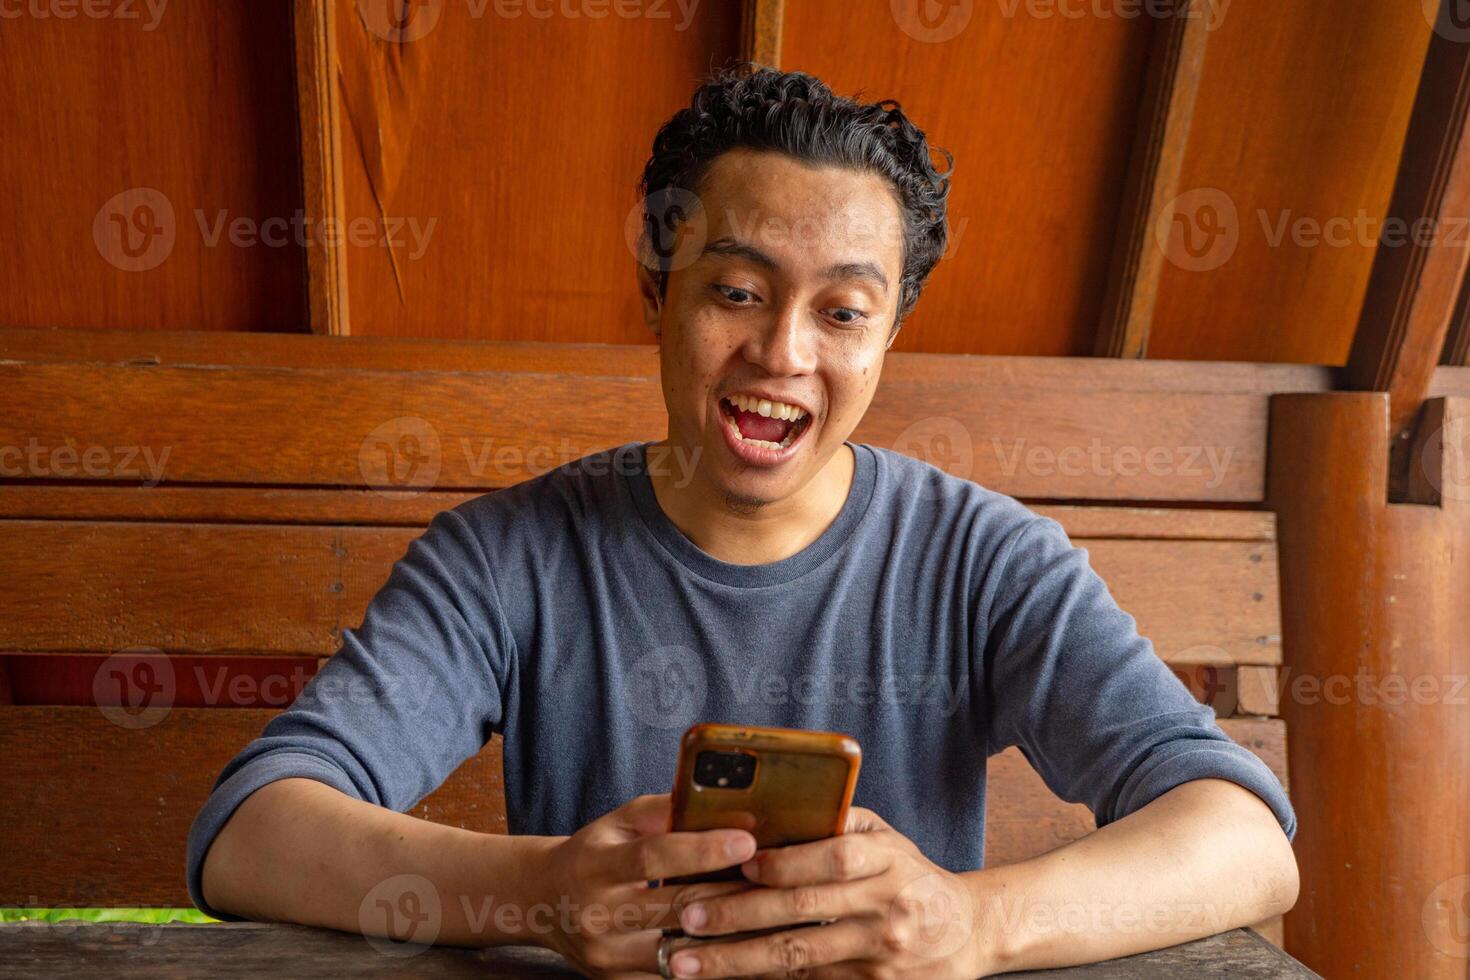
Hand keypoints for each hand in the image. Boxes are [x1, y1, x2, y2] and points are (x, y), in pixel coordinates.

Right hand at [529, 794, 762, 977]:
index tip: (747, 841)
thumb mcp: (617, 823)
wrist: (542, 903)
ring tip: (770, 917)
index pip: (652, 857)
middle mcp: (596, 915)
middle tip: (777, 882)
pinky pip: (674, 977)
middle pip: (673, 908)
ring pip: (680, 951)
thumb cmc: (594, 853)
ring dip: (728, 936)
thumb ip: (662, 812)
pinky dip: (710, 963)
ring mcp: (606, 956)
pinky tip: (743, 948)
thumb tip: (720, 798)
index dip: (702, 850)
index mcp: (594, 865)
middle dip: (730, 896)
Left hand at [662, 807, 993, 978]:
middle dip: (737, 915)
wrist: (969, 933)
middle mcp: (887, 906)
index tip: (738, 864)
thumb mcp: (888, 839)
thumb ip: (840, 823)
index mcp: (888, 860)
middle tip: (687, 917)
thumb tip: (773, 808)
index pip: (833, 858)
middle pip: (803, 912)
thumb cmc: (911, 877)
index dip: (784, 863)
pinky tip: (726, 979)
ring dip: (735, 960)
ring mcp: (881, 954)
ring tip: (685, 960)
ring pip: (798, 958)